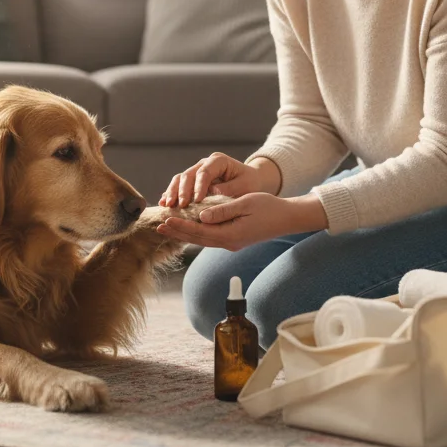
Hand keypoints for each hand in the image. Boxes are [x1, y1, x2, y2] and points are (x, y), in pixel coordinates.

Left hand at [155, 192, 327, 251]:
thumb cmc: (269, 207)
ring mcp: (232, 243)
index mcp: (231, 235)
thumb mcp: (245, 204)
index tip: (166, 220)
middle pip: (198, 238)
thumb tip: (201, 216)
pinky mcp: (234, 239)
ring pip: (204, 239)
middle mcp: (229, 242)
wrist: (287, 218)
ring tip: (170, 227)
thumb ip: (222, 211)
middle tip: (159, 225)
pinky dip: (198, 232)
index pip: (199, 231)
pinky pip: (211, 237)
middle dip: (179, 232)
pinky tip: (190, 227)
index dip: (181, 226)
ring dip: (186, 233)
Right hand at [158, 153, 273, 208]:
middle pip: (188, 174)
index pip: (204, 172)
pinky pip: (178, 186)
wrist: (250, 182)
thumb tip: (211, 193)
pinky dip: (171, 194)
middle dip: (182, 191)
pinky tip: (164, 205)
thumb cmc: (250, 184)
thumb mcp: (244, 187)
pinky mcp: (192, 181)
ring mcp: (197, 171)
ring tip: (168, 206)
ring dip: (172, 192)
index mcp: (218, 161)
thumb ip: (228, 190)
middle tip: (179, 206)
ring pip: (180, 179)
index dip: (198, 187)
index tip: (196, 201)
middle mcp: (205, 163)